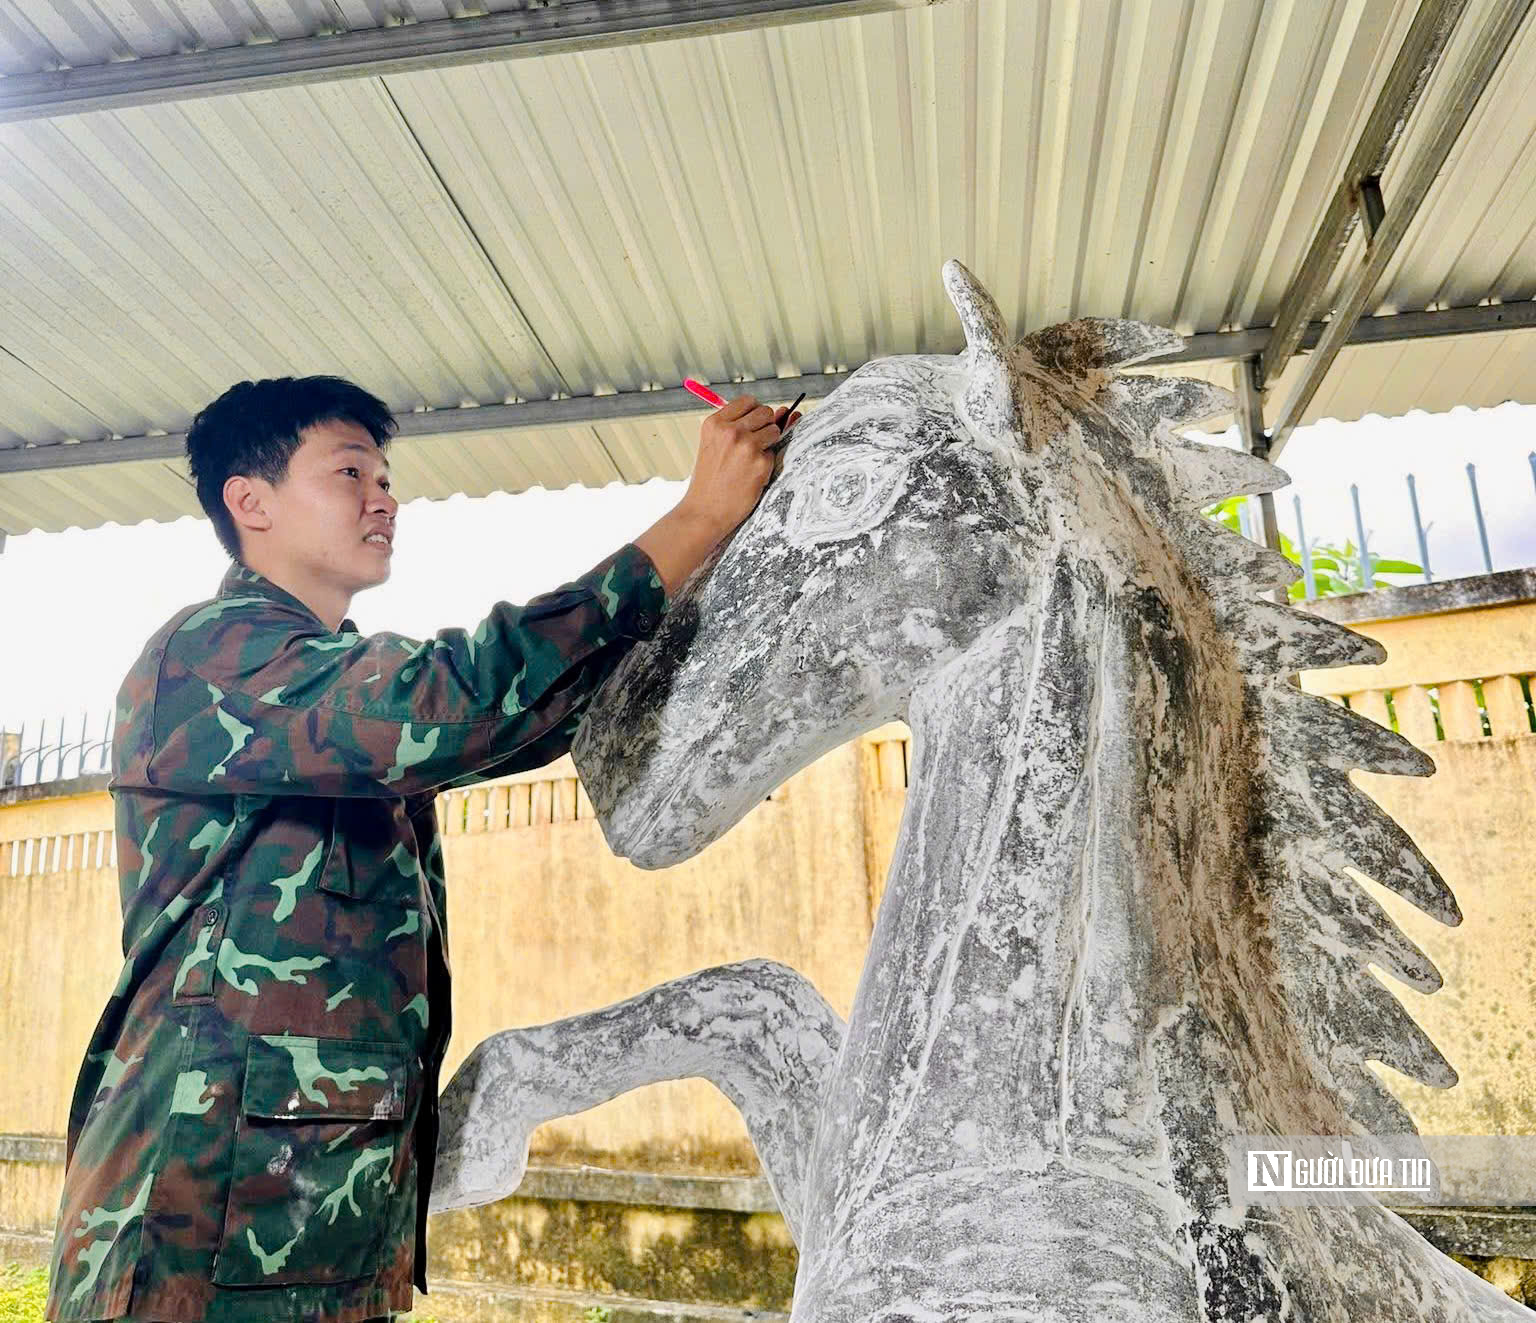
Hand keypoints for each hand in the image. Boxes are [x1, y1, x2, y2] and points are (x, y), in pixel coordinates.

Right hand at [632, 395, 802, 598]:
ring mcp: (747, 446)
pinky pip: (774, 454)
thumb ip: (740, 425)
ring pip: (774, 430)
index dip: (753, 414)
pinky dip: (766, 464)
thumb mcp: (714, 445)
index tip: (749, 427)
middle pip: (765, 412)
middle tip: (751, 447)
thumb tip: (785, 411)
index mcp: (715, 423)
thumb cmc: (711, 479)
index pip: (748, 401)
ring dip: (768, 444)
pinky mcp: (761, 463)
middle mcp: (731, 431)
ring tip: (749, 461)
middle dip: (764, 426)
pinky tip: (750, 475)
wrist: (705, 511)